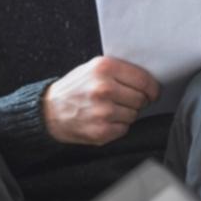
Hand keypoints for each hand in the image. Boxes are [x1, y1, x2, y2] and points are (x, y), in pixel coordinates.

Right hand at [41, 57, 157, 145]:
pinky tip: (103, 120)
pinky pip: (124, 129)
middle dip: (137, 101)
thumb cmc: (75, 88)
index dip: (152, 88)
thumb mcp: (94, 68)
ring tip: (109, 109)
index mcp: (105, 68)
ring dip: (126, 114)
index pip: (145, 80)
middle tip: (123, 100)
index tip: (153, 92)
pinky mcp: (101, 131)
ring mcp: (103, 112)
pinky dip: (118, 126)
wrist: (48, 111)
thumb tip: (150, 79)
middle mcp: (104, 89)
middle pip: (142, 99)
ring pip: (134, 115)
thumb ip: (120, 70)